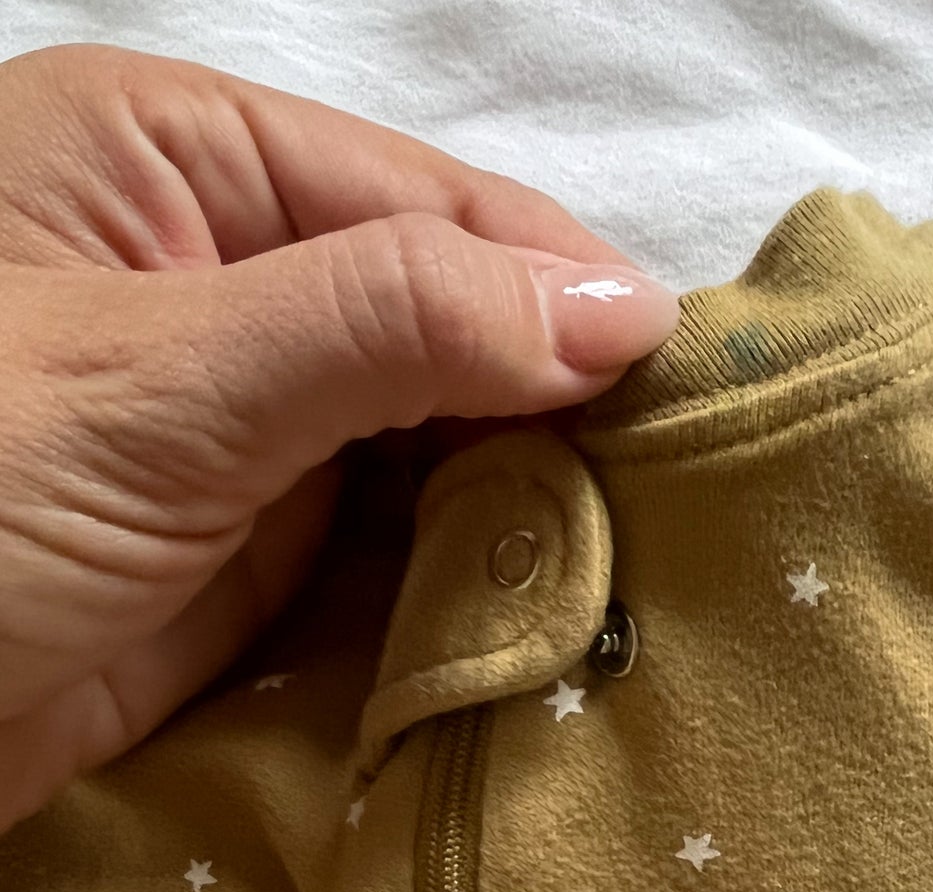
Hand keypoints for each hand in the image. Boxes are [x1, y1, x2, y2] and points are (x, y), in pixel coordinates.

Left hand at [0, 43, 679, 833]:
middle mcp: (224, 285)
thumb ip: (390, 326)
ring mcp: (240, 433)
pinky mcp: (246, 563)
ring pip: (433, 453)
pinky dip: (463, 592)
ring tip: (650, 575)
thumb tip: (622, 312)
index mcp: (183, 164)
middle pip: (448, 330)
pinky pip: (390, 559)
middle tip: (691, 505)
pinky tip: (546, 620)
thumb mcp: (165, 384)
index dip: (565, 296)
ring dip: (523, 516)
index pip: (432, 211)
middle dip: (559, 414)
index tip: (700, 397)